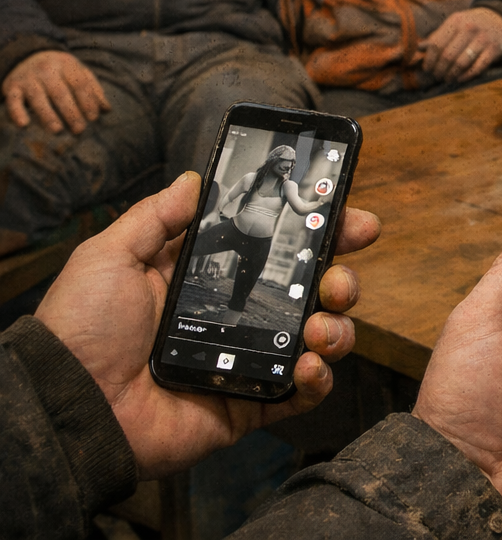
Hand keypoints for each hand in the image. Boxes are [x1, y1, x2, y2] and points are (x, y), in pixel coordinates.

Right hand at [3, 49, 110, 132]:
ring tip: (57, 130)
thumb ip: (92, 89)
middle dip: (71, 112)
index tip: (93, 118)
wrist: (25, 55)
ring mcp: (28, 78)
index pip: (80, 84)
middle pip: (61, 92)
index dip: (88, 101)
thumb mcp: (77, 72)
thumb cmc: (58, 70)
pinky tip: (24, 124)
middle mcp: (46, 70)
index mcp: (67, 65)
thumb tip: (107, 110)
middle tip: (79, 129)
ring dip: (48, 115)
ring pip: (38, 97)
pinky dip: (17, 112)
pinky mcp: (11, 86)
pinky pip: (12, 100)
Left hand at [33, 172, 382, 477]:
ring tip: (321, 327)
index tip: (348, 217)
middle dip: (342, 280)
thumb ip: (157, 216)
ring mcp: (249, 360)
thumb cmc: (83, 329)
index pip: (275, 249)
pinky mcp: (251, 403)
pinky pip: (303, 393)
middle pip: (311, 292)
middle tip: (340, 279)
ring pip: (319, 338)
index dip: (317, 233)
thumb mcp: (112, 256)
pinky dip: (319, 378)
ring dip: (337, 329)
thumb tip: (194, 177)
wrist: (72, 405)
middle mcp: (236, 316)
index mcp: (208, 278)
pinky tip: (307, 364)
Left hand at [416, 8, 501, 82]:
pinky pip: (477, 67)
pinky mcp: (493, 50)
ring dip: (451, 74)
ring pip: (461, 63)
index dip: (429, 59)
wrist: (498, 18)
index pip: (436, 44)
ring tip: (447, 78)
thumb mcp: (455, 22)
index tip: (427, 68)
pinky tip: (460, 78)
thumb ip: (438, 35)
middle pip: (447, 55)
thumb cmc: (471, 23)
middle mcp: (469, 29)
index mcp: (455, 21)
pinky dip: (466, 76)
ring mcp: (482, 40)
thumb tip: (420, 48)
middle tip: (437, 76)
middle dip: (439, 69)